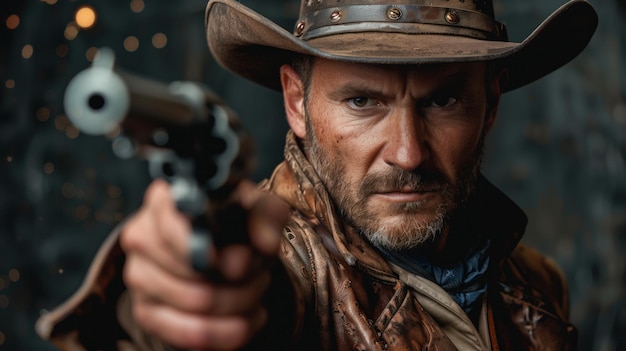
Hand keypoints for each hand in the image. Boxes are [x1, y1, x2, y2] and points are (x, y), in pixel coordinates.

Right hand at [120, 178, 288, 349]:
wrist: (217, 248)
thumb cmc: (234, 223)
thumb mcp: (258, 209)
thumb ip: (266, 217)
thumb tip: (264, 243)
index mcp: (164, 201)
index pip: (177, 228)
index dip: (212, 250)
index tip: (242, 260)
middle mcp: (142, 235)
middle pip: (193, 271)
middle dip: (241, 279)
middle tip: (261, 273)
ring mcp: (139, 275)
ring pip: (197, 303)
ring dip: (240, 303)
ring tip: (255, 290)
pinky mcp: (145, 311)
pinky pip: (190, 334)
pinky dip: (229, 332)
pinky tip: (246, 319)